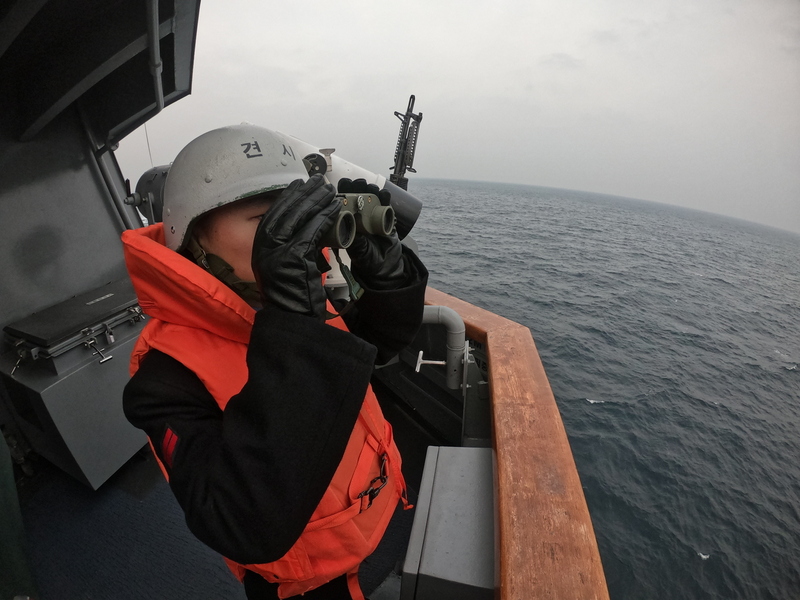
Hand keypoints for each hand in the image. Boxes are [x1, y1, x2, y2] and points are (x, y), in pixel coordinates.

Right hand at [251, 175, 338, 317]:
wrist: (291, 317)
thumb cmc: (293, 294)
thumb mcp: (285, 264)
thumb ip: (288, 245)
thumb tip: (306, 222)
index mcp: (260, 247)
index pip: (273, 214)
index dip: (289, 197)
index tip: (301, 184)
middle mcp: (264, 247)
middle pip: (286, 211)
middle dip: (304, 193)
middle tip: (319, 181)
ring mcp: (276, 251)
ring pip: (299, 217)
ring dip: (317, 201)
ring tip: (330, 190)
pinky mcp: (293, 256)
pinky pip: (312, 230)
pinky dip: (324, 217)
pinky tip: (334, 208)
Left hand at [338, 178, 405, 289]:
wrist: (388, 267)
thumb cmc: (369, 262)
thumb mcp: (361, 253)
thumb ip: (358, 243)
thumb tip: (353, 231)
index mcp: (348, 223)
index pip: (343, 204)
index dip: (342, 193)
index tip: (342, 186)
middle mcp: (359, 217)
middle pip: (357, 196)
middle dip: (357, 187)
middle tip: (358, 183)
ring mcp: (373, 216)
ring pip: (371, 198)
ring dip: (371, 190)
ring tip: (371, 186)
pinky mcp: (386, 218)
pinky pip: (386, 204)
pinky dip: (386, 197)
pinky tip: (385, 193)